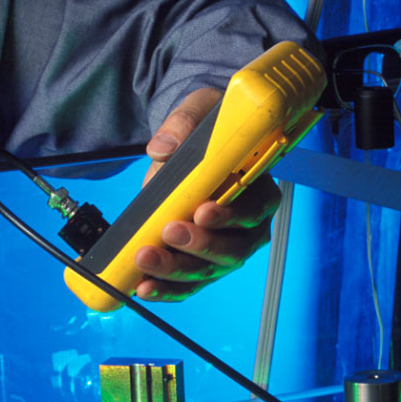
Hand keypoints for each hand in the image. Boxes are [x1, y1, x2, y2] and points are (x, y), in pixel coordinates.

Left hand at [133, 86, 280, 301]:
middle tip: (168, 233)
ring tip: (145, 260)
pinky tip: (142, 287)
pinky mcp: (202, 263)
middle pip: (233, 249)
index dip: (231, 215)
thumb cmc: (206, 131)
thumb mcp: (198, 112)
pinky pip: (187, 284)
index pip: (254, 209)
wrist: (191, 145)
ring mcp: (225, 248)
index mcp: (257, 189)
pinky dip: (165, 289)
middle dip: (198, 246)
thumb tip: (161, 147)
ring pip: (208, 271)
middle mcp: (249, 226)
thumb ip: (183, 124)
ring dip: (175, 271)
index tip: (203, 212)